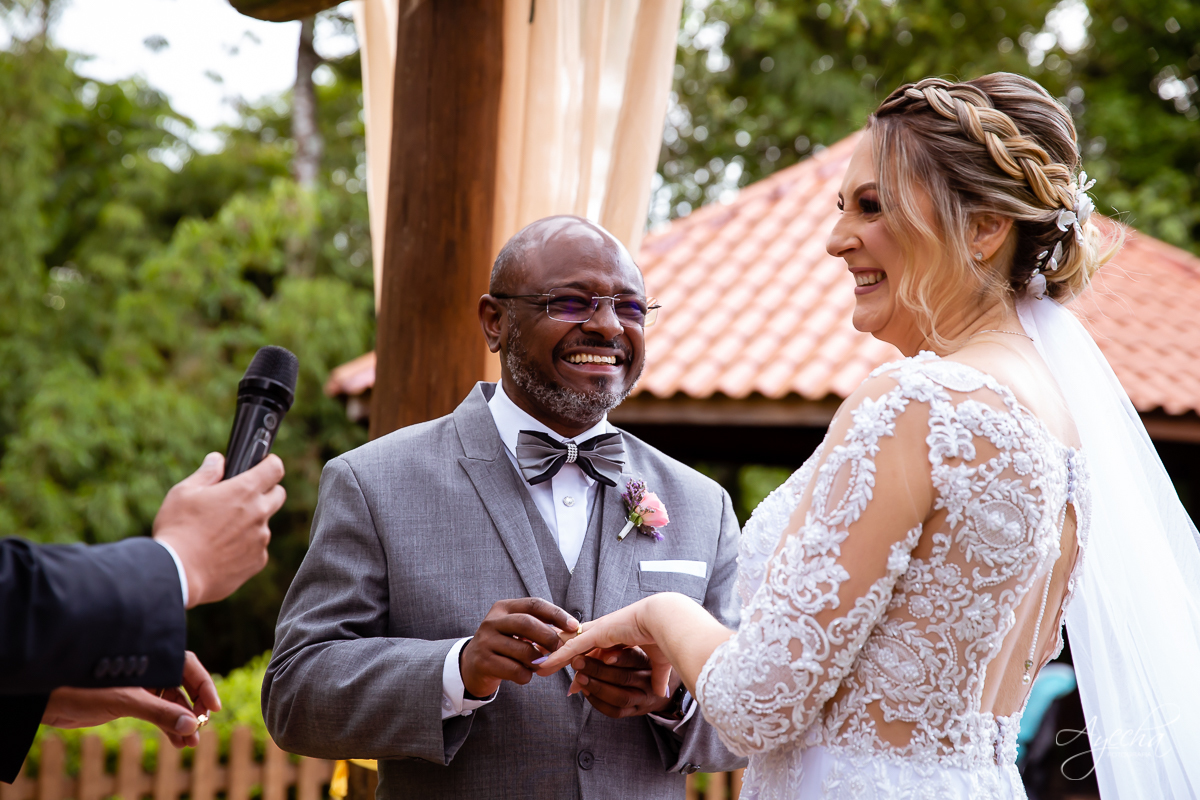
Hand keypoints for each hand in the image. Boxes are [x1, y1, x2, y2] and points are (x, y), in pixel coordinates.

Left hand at [42, 652, 219, 747]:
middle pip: (183, 686)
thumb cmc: (82, 688)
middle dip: (194, 709)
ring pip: (171, 703)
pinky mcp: (129, 701)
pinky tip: (176, 742)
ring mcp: (140, 686)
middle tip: (201, 729)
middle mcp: (148, 669)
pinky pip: (157, 713)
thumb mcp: (124, 700)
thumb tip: (191, 727)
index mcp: (150, 658)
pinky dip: (168, 726)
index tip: (213, 709)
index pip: (188, 667)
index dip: (205, 686)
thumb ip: (159, 712)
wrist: (47, 700)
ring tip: (190, 744)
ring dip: (182, 722)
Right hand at [153, 452, 285, 607]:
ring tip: (220, 532)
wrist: (177, 574)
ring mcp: (261, 539)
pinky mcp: (258, 561)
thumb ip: (207, 473)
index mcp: (244, 491)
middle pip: (278, 495)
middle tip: (239, 499)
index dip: (270, 464)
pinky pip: (257, 548)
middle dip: (264, 493)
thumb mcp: (184, 492)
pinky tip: (221, 552)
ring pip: (263, 524)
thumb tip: (218, 459)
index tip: (263, 466)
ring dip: (250, 523)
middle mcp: (259, 513)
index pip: (275, 468)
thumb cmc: (177, 530)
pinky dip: (245, 547)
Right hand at [460, 598, 579, 698]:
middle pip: (526, 623)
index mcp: (504, 608)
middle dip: (548, 637)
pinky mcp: (483, 662)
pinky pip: (514, 670)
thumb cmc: (503, 645)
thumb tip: (571, 629)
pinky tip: (525, 674)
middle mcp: (492, 621)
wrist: (472, 665)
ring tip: (540, 664)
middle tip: (561, 648)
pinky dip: (526, 675)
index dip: (556, 614)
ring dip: (537, 660)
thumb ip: (537, 625)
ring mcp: (485, 641)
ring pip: (522, 650)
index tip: (574, 626)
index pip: (534, 604)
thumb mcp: (516, 630)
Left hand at [535, 596, 672, 697]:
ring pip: (569, 646)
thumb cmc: (665, 638)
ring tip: (535, 665)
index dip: (582, 661)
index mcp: (617, 635)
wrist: (668, 621)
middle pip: (575, 644)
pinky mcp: (597, 634)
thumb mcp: (655, 663)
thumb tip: (659, 693)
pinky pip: (571, 648)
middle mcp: (604, 631)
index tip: (575, 674)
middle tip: (542, 664)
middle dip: (558, 655)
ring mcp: (598, 631)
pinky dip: (557, 658)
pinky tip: (544, 666)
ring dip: (553, 657)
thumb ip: (654, 677)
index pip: (593, 649)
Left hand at [568, 646, 674, 717]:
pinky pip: (617, 712)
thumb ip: (614, 649)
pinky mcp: (636, 712)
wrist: (665, 686)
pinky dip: (599, 703)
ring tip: (580, 679)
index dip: (619, 657)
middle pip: (625, 678)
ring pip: (621, 698)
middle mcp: (648, 681)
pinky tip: (586, 692)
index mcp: (649, 662)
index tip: (601, 654)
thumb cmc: (641, 662)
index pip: (635, 658)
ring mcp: (644, 699)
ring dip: (597, 688)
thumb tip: (585, 650)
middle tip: (578, 663)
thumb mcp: (635, 649)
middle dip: (598, 671)